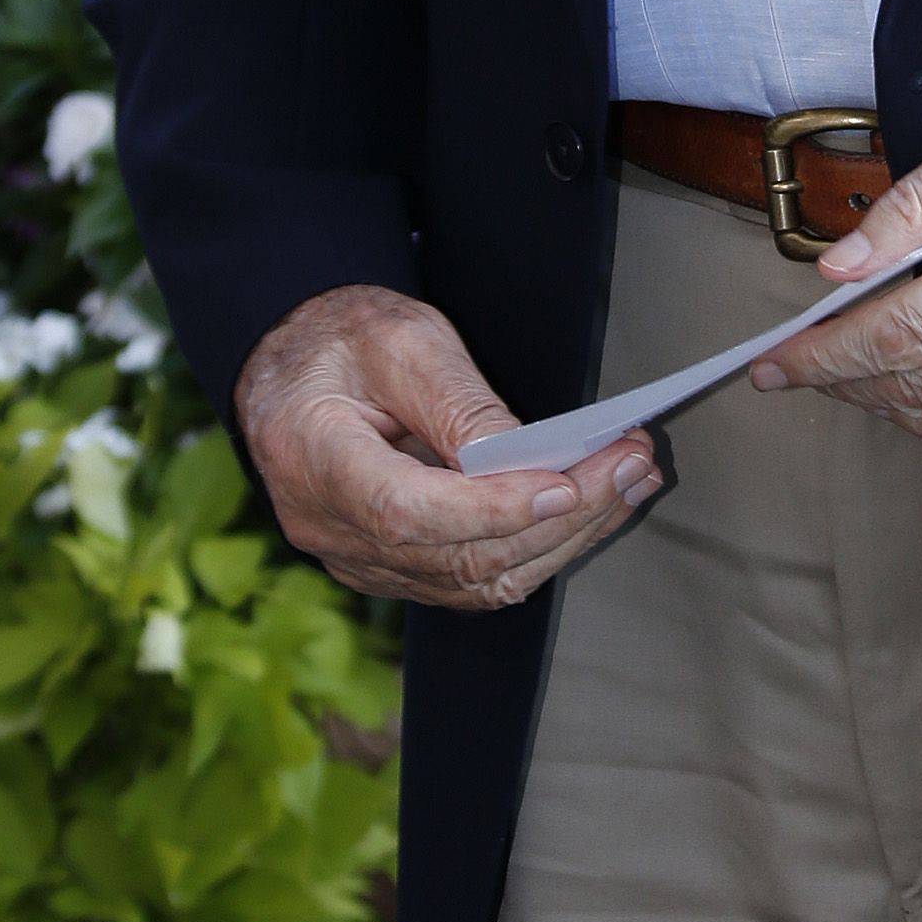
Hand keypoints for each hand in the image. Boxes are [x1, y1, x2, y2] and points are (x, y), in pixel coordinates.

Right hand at [234, 283, 659, 607]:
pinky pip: (469, 580)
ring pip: (472, 581)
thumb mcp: (399, 339)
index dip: (490, 510)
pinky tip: (587, 509)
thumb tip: (528, 458)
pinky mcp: (389, 567)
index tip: (565, 486)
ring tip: (628, 483)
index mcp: (313, 460)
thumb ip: (458, 403)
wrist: (291, 364)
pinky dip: (535, 549)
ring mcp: (358, 559)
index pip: (407, 512)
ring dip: (562, 539)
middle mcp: (330, 529)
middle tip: (630, 465)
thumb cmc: (340, 340)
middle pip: (454, 556)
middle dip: (557, 518)